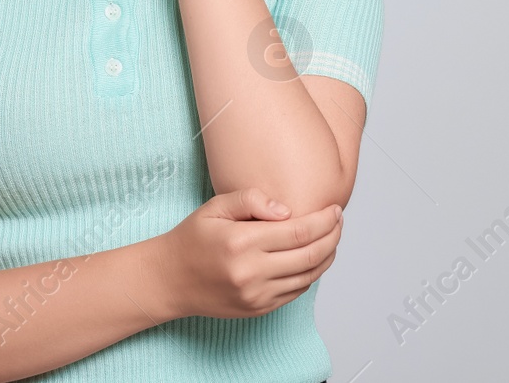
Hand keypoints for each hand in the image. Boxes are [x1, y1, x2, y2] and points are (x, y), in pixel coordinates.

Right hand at [151, 187, 341, 318]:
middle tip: (338, 222)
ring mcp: (257, 295)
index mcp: (242, 242)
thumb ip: (250, 200)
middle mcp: (252, 272)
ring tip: (331, 238)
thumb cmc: (192, 239)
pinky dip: (310, 275)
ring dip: (327, 256)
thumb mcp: (214, 207)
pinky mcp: (258, 308)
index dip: (324, 220)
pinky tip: (311, 259)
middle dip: (332, 236)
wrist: (170, 280)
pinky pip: (295, 292)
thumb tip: (287, 210)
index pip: (299, 231)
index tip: (334, 209)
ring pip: (308, 276)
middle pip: (311, 255)